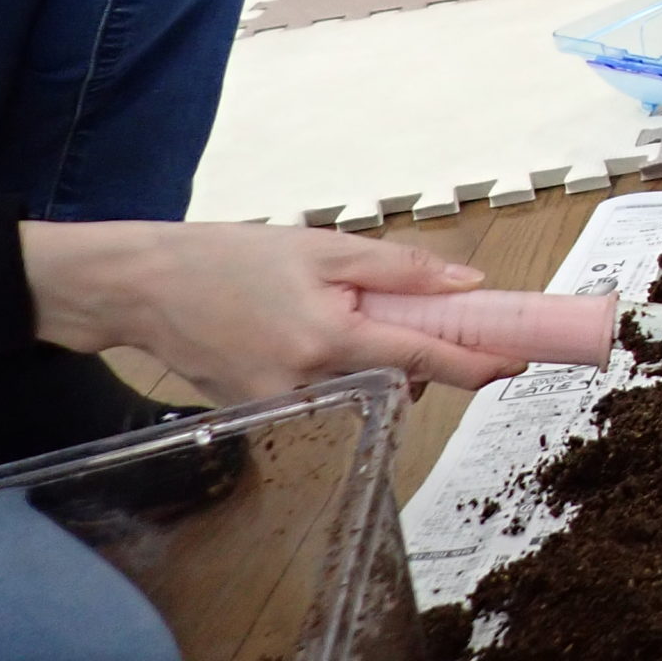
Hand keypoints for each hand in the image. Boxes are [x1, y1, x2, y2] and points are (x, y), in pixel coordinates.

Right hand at [18, 220, 526, 401]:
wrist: (144, 287)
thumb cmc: (229, 258)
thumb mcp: (323, 247)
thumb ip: (400, 269)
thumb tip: (467, 283)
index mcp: (329, 337)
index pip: (423, 358)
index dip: (476, 363)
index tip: (516, 362)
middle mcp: (308, 383)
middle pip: (396, 377)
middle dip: (416, 349)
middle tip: (412, 308)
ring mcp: (282, 406)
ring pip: (361, 385)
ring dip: (373, 355)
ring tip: (330, 308)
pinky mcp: (260, 413)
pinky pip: (323, 392)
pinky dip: (334, 364)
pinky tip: (299, 329)